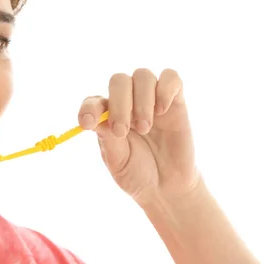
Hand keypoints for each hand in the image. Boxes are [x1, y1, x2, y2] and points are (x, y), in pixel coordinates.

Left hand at [78, 68, 200, 205]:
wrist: (167, 187)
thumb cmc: (137, 173)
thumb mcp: (117, 160)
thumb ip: (108, 138)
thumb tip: (98, 119)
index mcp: (106, 116)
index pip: (93, 101)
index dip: (88, 108)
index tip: (87, 124)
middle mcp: (127, 102)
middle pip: (118, 81)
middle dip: (119, 104)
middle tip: (121, 131)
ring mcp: (151, 100)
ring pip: (142, 75)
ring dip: (141, 101)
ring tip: (144, 127)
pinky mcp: (175, 102)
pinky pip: (170, 77)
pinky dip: (165, 89)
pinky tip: (162, 111)